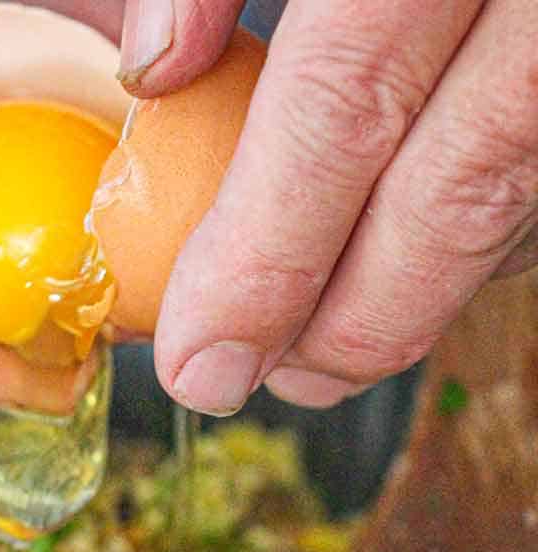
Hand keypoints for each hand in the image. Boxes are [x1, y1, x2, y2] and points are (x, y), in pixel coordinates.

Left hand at [119, 0, 537, 412]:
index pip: (341, 110)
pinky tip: (432, 249)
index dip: (263, 261)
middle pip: (457, 190)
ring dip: (428, 291)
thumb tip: (155, 65)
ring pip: (527, 195)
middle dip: (350, 320)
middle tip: (276, 382)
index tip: (200, 364)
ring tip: (335, 343)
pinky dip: (499, 229)